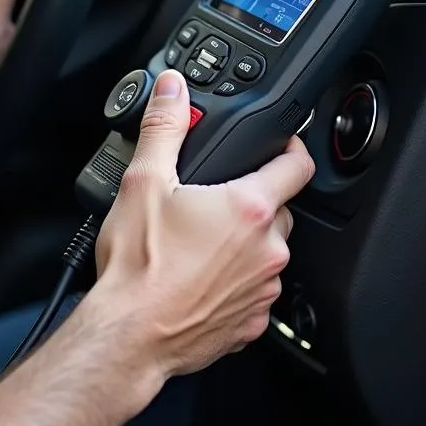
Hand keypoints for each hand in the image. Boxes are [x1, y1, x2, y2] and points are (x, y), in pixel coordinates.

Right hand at [88, 69, 313, 408]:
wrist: (128, 336)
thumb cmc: (137, 266)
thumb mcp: (143, 181)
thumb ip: (164, 127)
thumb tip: (173, 89)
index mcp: (248, 207)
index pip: (297, 165)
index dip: (291, 147)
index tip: (280, 143)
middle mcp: (266, 249)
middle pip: (277, 210)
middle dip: (251, 201)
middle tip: (209, 201)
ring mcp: (262, 289)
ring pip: (265, 253)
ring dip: (242, 245)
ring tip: (195, 244)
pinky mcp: (250, 323)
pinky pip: (252, 292)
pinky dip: (232, 283)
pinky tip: (195, 279)